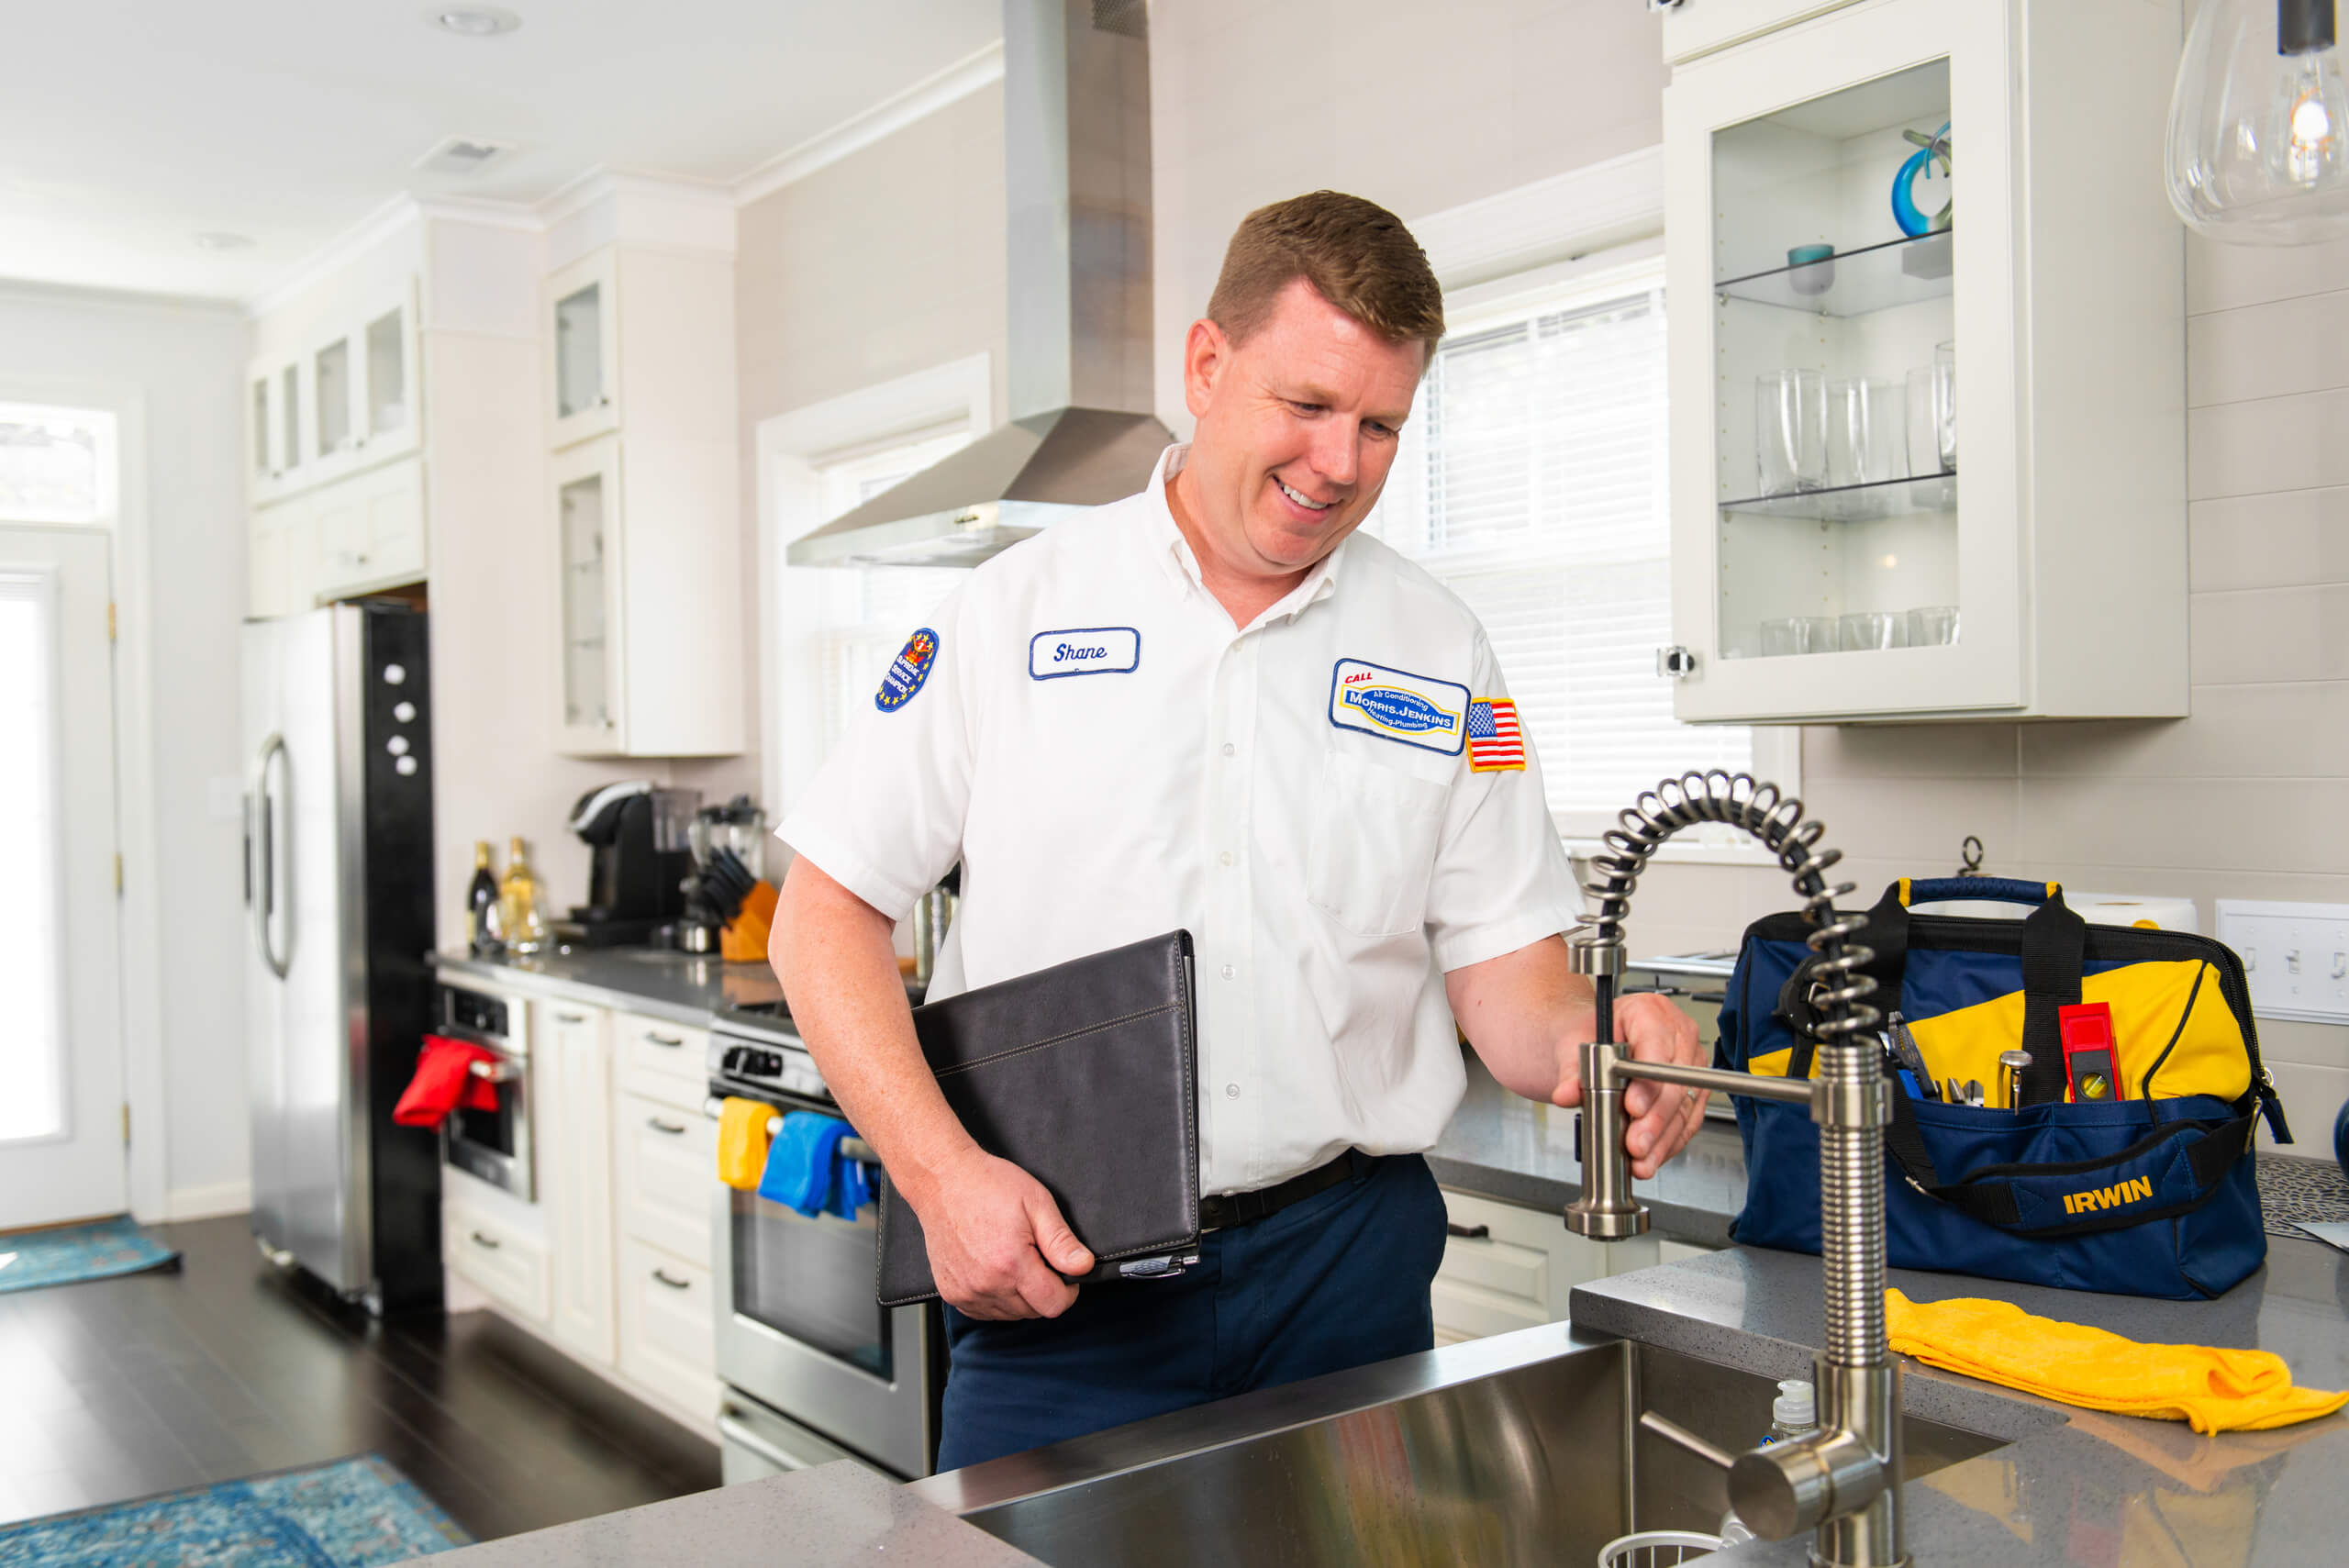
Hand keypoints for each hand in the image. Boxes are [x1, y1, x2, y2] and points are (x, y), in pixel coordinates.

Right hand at [915, 1148, 1095, 1320]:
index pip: (1053, 1304)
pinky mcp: (952, 1293)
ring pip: (1010, 1314)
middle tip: (1036, 1257)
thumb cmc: (988, 1185)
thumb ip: (1062, 1241)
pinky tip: (995, 1271)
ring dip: (1019, 1296)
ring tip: (1013, 1260)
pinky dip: (996, 1298)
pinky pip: (985, 1312)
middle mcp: (987, 1284)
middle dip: (1043, 1290)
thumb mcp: (1036, 1202)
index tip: (1065, 1274)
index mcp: (1011, 1263)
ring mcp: (966, 1292)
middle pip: (1033, 1312)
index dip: (1068, 1291)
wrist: (942, 1180)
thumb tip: (1084, 1266)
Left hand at [1553, 991, 1707, 1179]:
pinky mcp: (1693, 1090)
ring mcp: (1690, 1063)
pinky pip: (1687, 1121)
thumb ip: (1570, 1070)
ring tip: (1641, 1160)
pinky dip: (1668, 1143)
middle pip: (1674, 1082)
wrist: (1595, 1043)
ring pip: (1684, 1107)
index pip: (1656, 1046)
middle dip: (1654, 1119)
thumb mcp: (1573, 1044)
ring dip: (1662, 1139)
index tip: (1633, 1107)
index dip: (1648, 1081)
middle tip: (1635, 1143)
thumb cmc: (1591, 1034)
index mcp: (1650, 1011)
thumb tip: (1567, 1093)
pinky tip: (1652, 1158)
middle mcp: (1678, 1034)